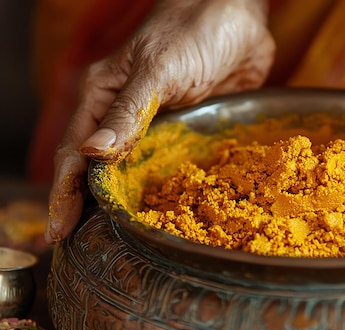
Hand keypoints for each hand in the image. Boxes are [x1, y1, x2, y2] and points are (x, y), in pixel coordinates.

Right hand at [44, 0, 274, 243]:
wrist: (240, 18)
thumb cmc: (192, 31)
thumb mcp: (157, 69)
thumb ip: (128, 111)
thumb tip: (91, 154)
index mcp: (104, 98)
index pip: (74, 154)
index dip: (65, 194)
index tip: (59, 231)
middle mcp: (126, 116)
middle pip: (102, 170)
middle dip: (91, 207)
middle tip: (84, 247)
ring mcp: (159, 126)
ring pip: (136, 172)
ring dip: (128, 204)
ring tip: (121, 242)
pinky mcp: (189, 131)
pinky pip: (173, 167)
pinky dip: (166, 191)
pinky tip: (167, 215)